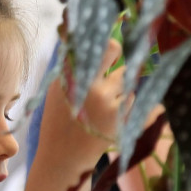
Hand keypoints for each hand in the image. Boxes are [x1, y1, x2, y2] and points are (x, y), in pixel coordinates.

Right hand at [36, 40, 124, 169]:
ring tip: (103, 102)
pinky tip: (109, 116)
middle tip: (112, 60)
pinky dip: (125, 103)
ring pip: (125, 76)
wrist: (64, 157)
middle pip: (114, 49)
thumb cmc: (59, 120)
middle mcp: (89, 83)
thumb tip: (80, 34)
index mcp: (71, 74)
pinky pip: (132, 97)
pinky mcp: (120, 115)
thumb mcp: (58, 89)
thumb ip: (71, 64)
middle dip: (116, 51)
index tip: (105, 33)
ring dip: (119, 84)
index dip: (102, 34)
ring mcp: (106, 99)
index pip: (92, 42)